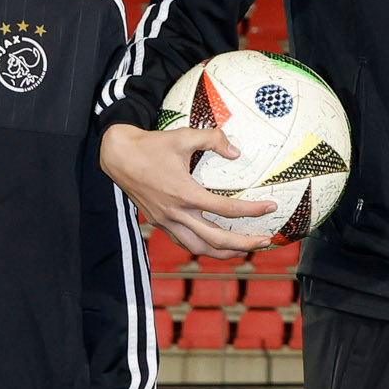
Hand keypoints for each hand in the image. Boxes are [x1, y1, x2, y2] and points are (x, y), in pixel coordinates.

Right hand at [100, 120, 261, 256]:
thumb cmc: (152, 145)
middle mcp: (176, 213)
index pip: (226, 209)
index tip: (270, 208)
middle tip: (265, 241)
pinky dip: (203, 248)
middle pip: (216, 239)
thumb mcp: (184, 136)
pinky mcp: (160, 223)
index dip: (252, 210)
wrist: (118, 156)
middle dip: (243, 243)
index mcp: (185, 193)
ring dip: (223, 253)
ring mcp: (166, 221)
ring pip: (199, 248)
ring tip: (244, 251)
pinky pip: (184, 242)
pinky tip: (215, 246)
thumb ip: (212, 139)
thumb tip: (236, 151)